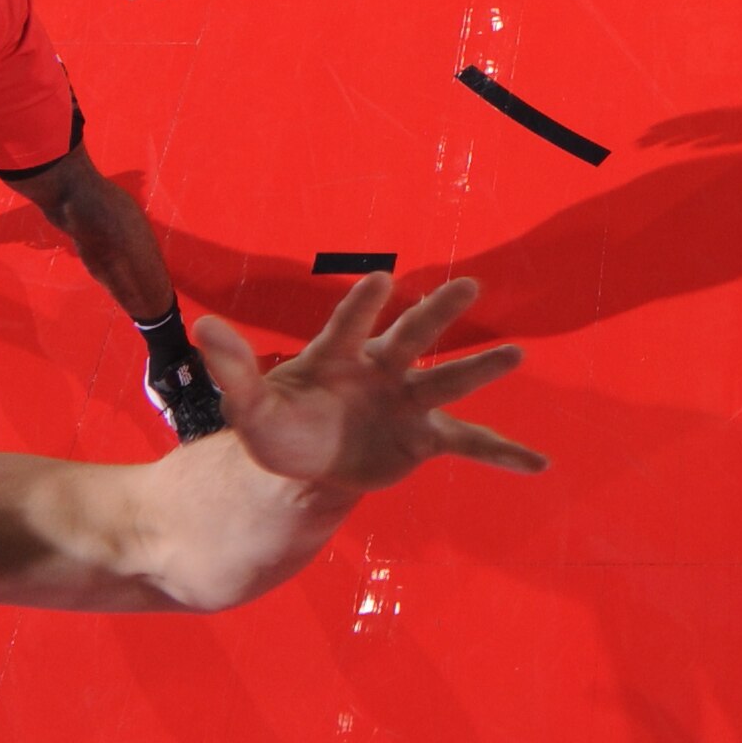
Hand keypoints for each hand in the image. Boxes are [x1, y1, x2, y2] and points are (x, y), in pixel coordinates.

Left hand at [193, 272, 543, 490]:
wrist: (307, 462)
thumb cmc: (281, 423)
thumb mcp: (250, 405)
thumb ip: (234, 369)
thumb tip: (203, 327)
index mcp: (339, 354)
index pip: (349, 324)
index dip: (362, 304)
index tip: (380, 280)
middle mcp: (382, 368)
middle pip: (413, 335)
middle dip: (438, 312)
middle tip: (469, 286)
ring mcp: (407, 402)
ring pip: (448, 381)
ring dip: (480, 368)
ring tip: (517, 353)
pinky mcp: (423, 438)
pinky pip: (470, 443)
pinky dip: (505, 454)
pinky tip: (538, 462)